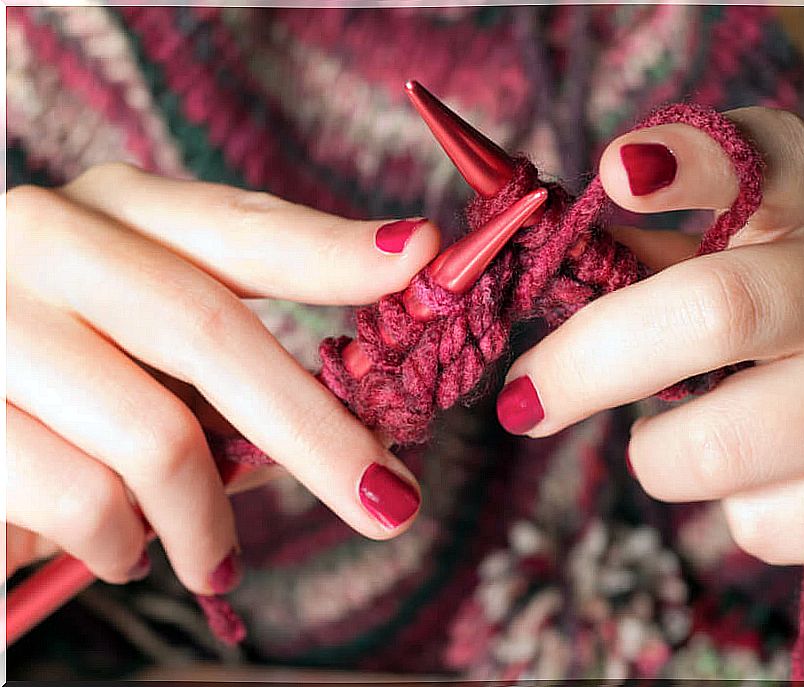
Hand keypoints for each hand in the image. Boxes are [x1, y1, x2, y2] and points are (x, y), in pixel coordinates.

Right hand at [6, 163, 439, 591]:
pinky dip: (126, 547)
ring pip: (156, 436)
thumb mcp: (156, 364)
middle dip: (317, 432)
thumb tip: (362, 430)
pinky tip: (123, 548)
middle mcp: (47, 241)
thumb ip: (240, 380)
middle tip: (392, 503)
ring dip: (205, 524)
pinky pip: (87, 502)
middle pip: (213, 331)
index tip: (420, 256)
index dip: (332, 249)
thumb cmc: (71, 399)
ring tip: (212, 561)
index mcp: (115, 213)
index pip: (241, 226)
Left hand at [496, 108, 803, 570]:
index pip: (770, 159)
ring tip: (703, 437)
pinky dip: (735, 513)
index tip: (617, 170)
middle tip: (523, 400)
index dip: (690, 156)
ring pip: (710, 452)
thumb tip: (542, 280)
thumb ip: (652, 266)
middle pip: (712, 313)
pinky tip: (782, 482)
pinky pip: (756, 526)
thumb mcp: (746, 276)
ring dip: (661, 456)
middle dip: (584, 366)